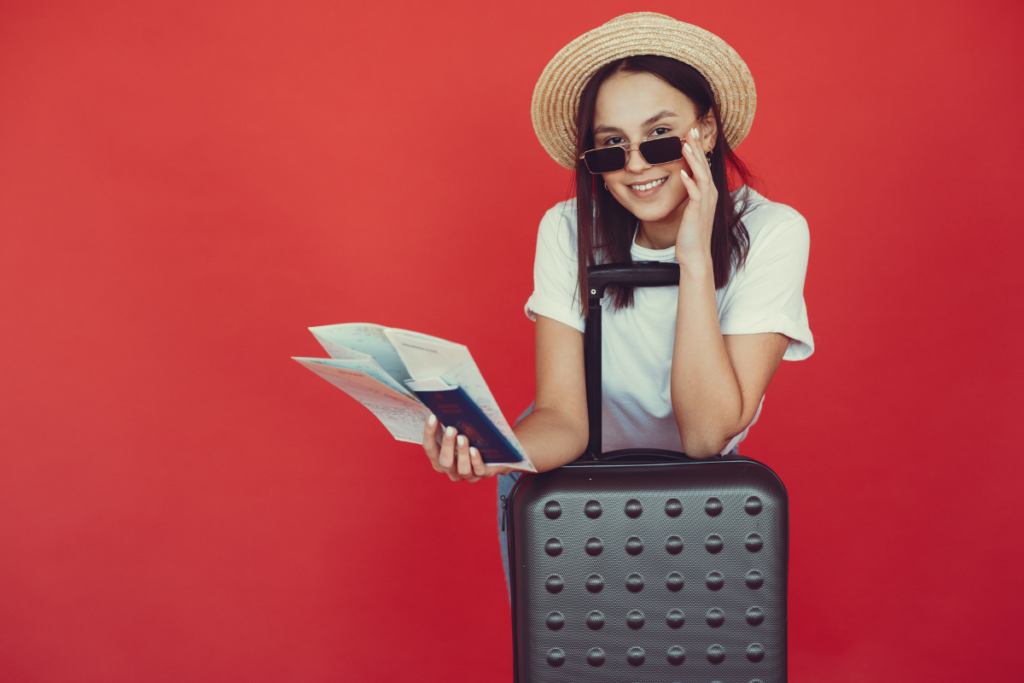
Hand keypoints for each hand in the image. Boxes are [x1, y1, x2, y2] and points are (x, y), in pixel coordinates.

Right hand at [422, 414, 511, 481]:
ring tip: (464, 437)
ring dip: (462, 452)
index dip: (429, 433)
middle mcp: (450, 469)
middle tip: (451, 428)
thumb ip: (449, 424)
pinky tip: (475, 450)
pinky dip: (475, 460)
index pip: (429, 448)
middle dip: (447, 444)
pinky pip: (478, 470)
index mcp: (439, 458)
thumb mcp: (458, 432)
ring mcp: (465, 474)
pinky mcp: (481, 475)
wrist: (494, 455)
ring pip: (461, 468)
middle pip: (444, 461)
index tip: (433, 416)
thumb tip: (444, 405)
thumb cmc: (470, 439)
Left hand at [675, 126, 718, 262]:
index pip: (703, 164)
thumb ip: (690, 191)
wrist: (695, 253)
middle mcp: (709, 193)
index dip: (698, 148)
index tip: (691, 132)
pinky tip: (681, 173)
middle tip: (691, 128)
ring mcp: (705, 202)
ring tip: (685, 144)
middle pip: (704, 164)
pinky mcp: (697, 211)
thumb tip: (684, 177)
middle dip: (697, 146)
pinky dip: (689, 182)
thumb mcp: (691, 207)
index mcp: (708, 191)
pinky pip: (695, 193)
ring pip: (701, 175)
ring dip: (693, 159)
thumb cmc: (691, 232)